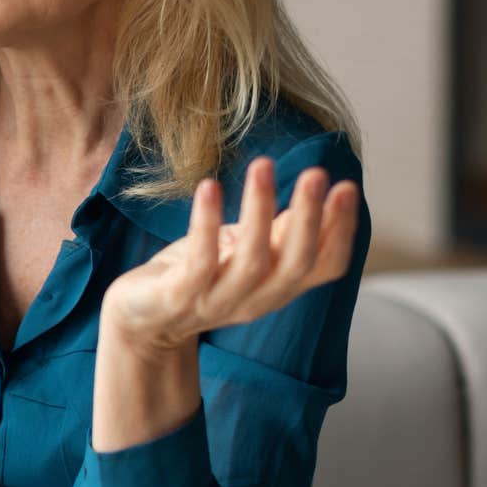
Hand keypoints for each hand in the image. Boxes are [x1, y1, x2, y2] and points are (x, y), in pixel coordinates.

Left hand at [100, 157, 359, 354]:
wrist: (140, 320)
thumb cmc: (197, 274)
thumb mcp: (244, 252)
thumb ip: (278, 233)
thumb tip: (318, 193)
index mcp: (278, 287)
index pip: (325, 266)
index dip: (341, 231)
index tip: (347, 186)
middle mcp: (256, 299)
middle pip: (296, 264)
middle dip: (309, 218)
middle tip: (317, 172)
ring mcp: (217, 302)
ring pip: (251, 262)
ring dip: (259, 211)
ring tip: (263, 165)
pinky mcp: (179, 297)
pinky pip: (200, 262)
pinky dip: (206, 224)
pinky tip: (210, 187)